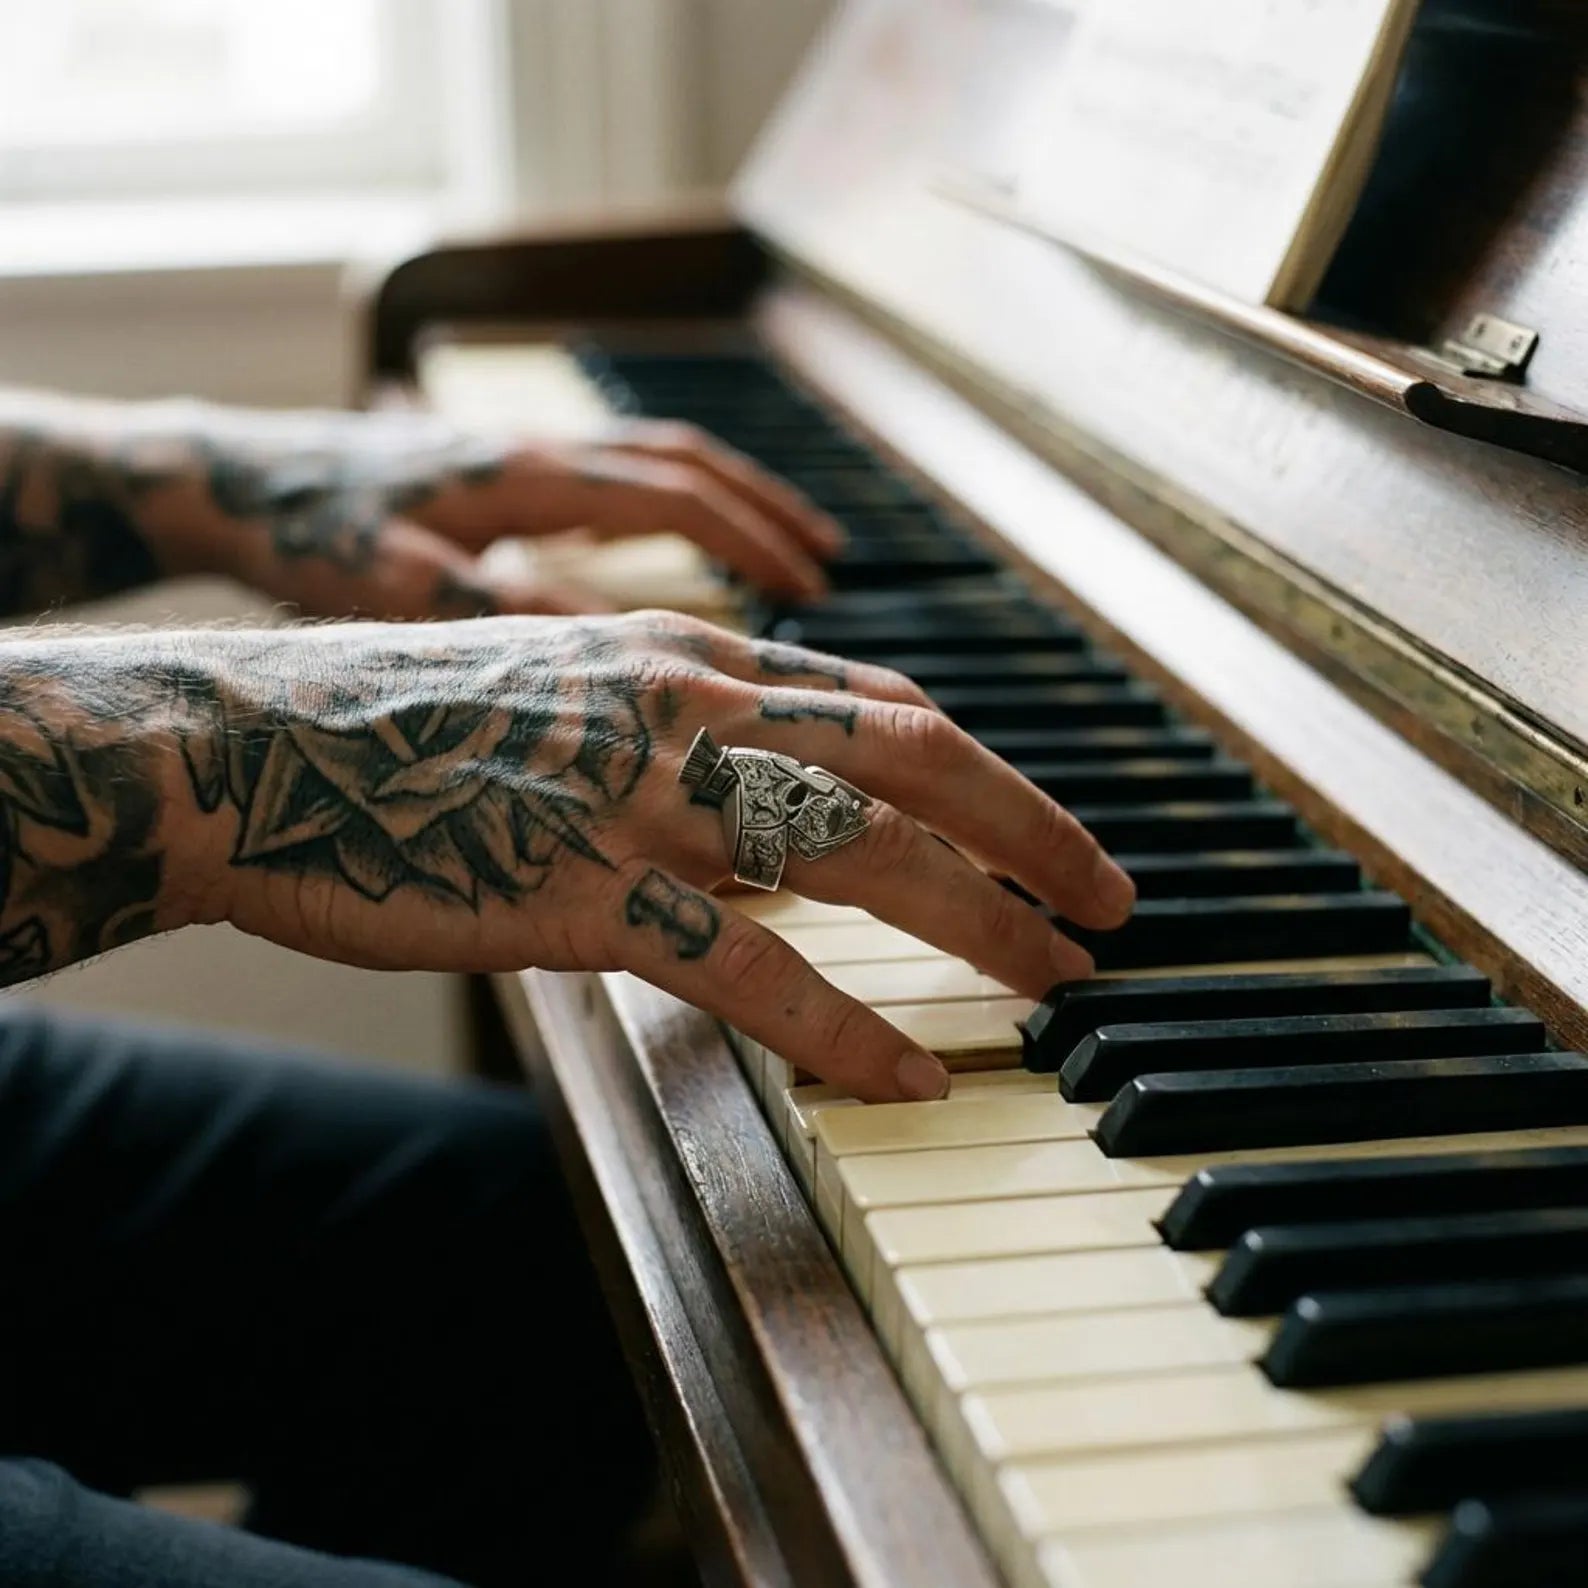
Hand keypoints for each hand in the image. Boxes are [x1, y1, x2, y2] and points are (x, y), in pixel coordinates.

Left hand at [138, 407, 840, 618]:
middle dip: (766, 507)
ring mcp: (520, 459)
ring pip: (652, 464)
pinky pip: (610, 483)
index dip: (751, 536)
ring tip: (781, 553)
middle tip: (830, 558)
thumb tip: (606, 653)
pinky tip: (670, 559)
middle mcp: (537, 453)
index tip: (812, 582)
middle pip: (685, 462)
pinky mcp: (498, 477)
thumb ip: (496, 615)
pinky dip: (665, 513)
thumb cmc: (296, 533)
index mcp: (525, 476)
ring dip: (725, 502)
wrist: (221, 477)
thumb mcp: (392, 584)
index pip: (672, 493)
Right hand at [146, 611, 1132, 1101]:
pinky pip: (744, 970)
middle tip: (1111, 901)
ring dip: (981, 920)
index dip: (983, 767)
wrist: (240, 741)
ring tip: (1059, 981)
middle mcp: (681, 706)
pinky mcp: (575, 892)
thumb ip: (670, 736)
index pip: (880, 700)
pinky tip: (906, 1078)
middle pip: (911, 754)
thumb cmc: (392, 724)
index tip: (1042, 826)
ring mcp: (634, 797)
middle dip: (1032, 830)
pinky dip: (841, 1027)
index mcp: (681, 657)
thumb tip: (762, 809)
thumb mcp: (557, 692)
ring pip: (857, 851)